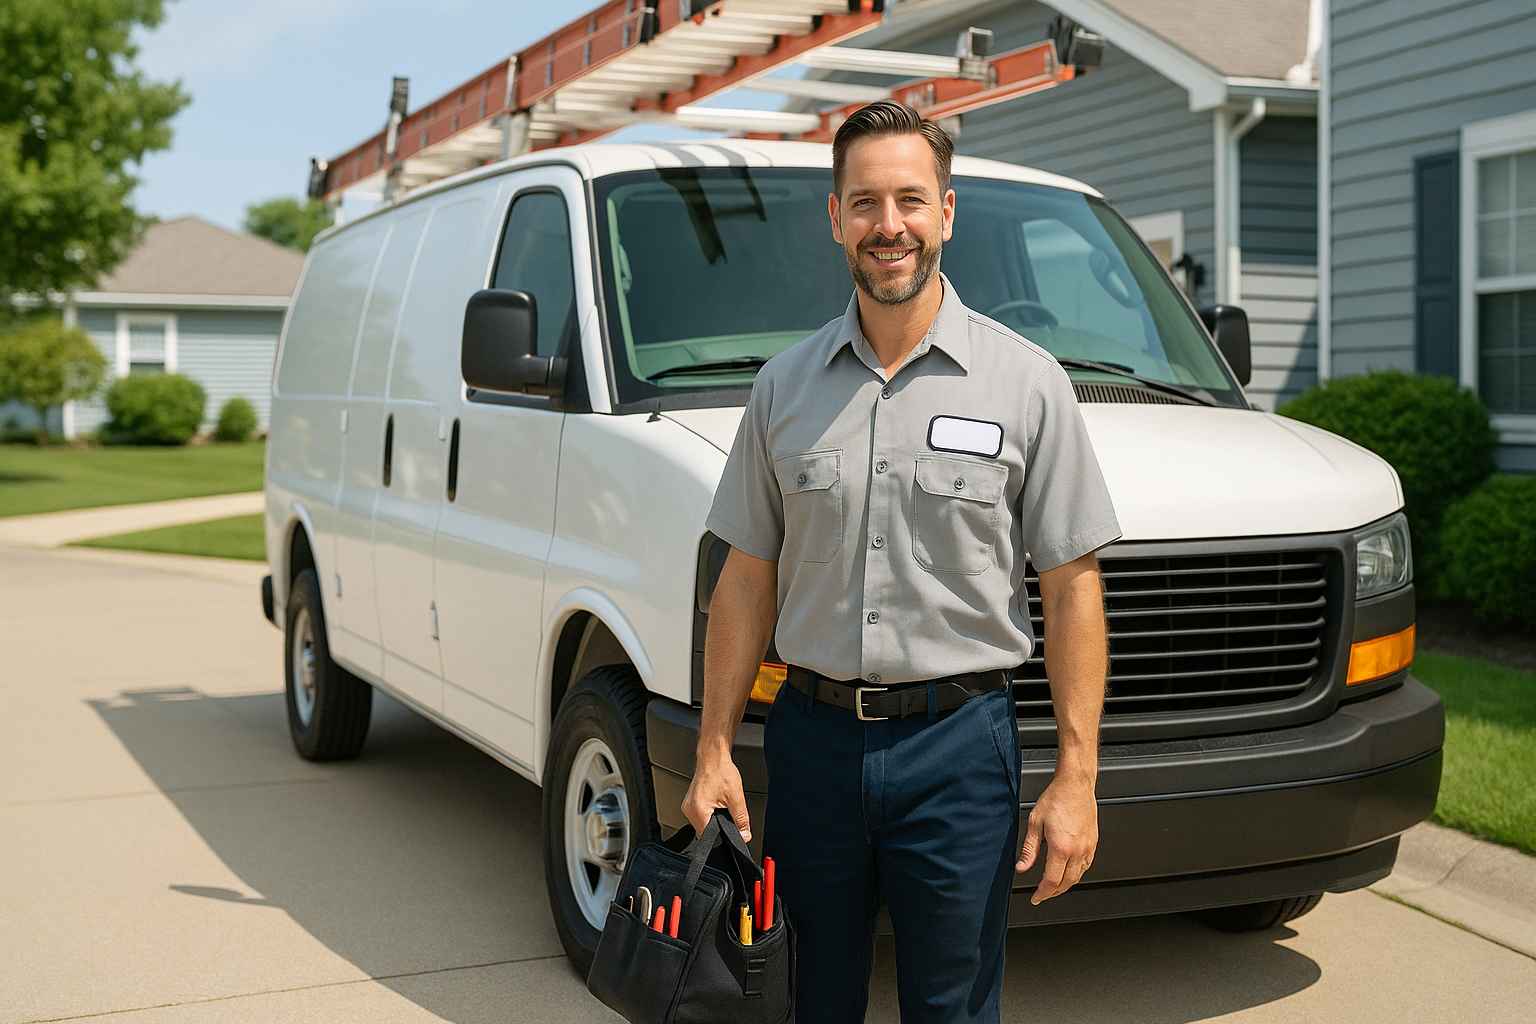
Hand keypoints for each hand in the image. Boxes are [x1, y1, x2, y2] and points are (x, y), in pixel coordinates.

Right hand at [681, 747, 751, 842]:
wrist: (713, 757)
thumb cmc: (721, 771)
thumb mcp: (736, 798)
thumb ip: (741, 820)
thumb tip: (744, 835)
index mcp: (698, 810)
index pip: (708, 837)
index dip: (721, 836)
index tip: (729, 832)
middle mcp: (689, 809)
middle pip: (704, 831)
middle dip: (718, 828)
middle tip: (726, 813)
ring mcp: (687, 806)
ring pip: (702, 824)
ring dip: (713, 820)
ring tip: (720, 806)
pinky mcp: (689, 802)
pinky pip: (700, 816)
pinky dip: (709, 814)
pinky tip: (715, 804)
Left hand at [1015, 774, 1096, 903]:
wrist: (1076, 785)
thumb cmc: (1056, 798)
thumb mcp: (1035, 823)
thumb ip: (1029, 849)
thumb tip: (1022, 867)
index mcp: (1061, 847)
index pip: (1052, 881)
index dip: (1042, 893)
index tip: (1036, 898)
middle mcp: (1078, 850)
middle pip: (1066, 883)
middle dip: (1052, 893)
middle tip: (1042, 895)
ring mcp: (1088, 847)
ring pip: (1077, 877)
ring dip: (1065, 885)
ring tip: (1053, 887)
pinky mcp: (1093, 843)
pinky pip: (1086, 866)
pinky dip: (1076, 874)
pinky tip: (1069, 873)